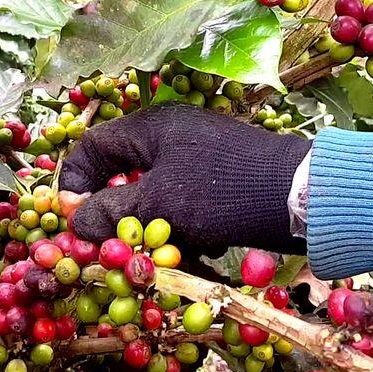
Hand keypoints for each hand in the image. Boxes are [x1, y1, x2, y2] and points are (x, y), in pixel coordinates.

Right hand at [61, 103, 311, 253]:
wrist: (299, 196)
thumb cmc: (221, 193)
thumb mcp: (157, 205)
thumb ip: (111, 212)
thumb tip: (75, 220)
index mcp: (151, 127)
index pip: (94, 145)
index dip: (75, 180)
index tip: (73, 215)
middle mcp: (172, 135)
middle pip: (124, 172)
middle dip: (120, 211)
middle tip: (117, 239)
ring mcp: (198, 157)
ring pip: (154, 194)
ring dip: (155, 224)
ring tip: (172, 244)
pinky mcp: (219, 180)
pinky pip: (185, 203)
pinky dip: (185, 226)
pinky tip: (204, 242)